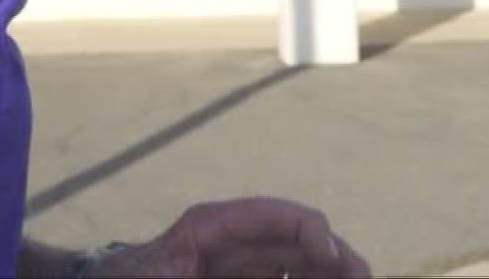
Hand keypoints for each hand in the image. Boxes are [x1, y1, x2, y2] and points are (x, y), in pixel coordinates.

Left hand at [94, 197, 370, 277]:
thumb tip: (284, 262)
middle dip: (336, 257)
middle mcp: (232, 241)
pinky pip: (286, 278)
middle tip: (364, 276)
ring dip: (329, 272)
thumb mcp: (166, 276)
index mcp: (210, 226)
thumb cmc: (125, 278)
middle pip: (298, 239)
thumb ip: (219, 265)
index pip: (274, 215)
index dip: (310, 231)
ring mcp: (240, 265)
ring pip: (300, 264)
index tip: (333, 257)